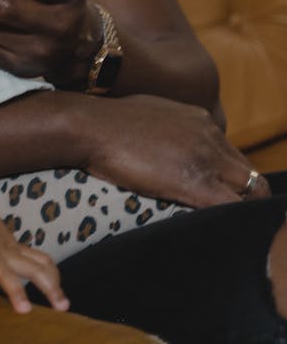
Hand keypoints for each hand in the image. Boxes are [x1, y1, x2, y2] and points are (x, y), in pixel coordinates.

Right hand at [0, 209, 68, 316]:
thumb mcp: (1, 237)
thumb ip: (11, 250)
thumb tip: (22, 262)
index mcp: (14, 249)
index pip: (42, 260)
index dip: (54, 275)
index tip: (59, 290)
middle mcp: (6, 254)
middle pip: (34, 269)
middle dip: (51, 287)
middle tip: (62, 305)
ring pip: (6, 275)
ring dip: (16, 292)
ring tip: (25, 310)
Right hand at [84, 93, 271, 207]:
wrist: (93, 126)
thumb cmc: (110, 123)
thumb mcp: (152, 113)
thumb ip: (173, 127)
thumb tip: (171, 144)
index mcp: (200, 120)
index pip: (233, 155)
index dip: (228, 178)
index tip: (213, 193)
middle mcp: (210, 135)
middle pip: (248, 173)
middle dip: (240, 195)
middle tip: (216, 214)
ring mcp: (205, 158)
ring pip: (251, 191)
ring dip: (239, 209)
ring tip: (214, 225)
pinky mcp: (195, 183)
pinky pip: (231, 209)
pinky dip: (230, 222)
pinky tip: (212, 231)